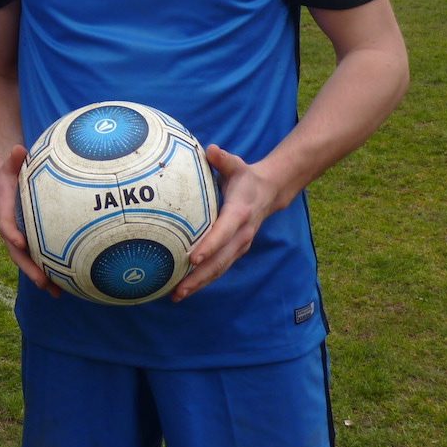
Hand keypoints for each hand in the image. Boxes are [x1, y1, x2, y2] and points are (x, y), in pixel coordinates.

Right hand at [0, 144, 59, 294]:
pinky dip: (51, 271)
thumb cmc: (9, 172)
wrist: (3, 184)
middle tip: (42, 282)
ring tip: (58, 292)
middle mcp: (12, 229)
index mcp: (5, 212)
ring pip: (29, 261)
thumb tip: (18, 149)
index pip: (6, 225)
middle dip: (29, 269)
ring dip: (42, 278)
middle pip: (18, 253)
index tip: (20, 241)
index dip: (12, 234)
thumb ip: (14, 159)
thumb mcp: (9, 164)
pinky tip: (67, 283)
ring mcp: (21, 238)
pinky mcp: (30, 241)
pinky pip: (40, 257)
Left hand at [172, 143, 277, 300]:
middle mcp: (241, 235)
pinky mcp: (235, 251)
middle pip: (219, 261)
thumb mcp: (237, 165)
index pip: (223, 233)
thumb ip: (223, 159)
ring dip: (198, 284)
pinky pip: (219, 268)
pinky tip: (183, 289)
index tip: (192, 257)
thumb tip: (212, 150)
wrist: (270, 192)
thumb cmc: (245, 177)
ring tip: (176, 296)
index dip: (209, 245)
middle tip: (178, 289)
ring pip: (219, 269)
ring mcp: (239, 246)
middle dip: (198, 276)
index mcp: (238, 214)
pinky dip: (203, 280)